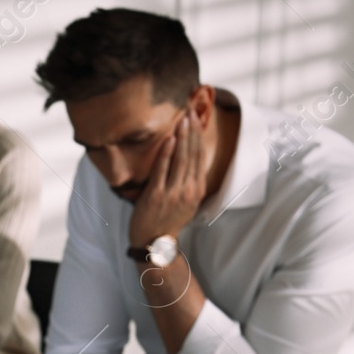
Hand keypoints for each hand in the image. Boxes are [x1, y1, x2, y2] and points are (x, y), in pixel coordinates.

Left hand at [129, 108, 208, 248]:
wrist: (153, 242)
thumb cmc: (167, 219)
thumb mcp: (185, 201)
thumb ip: (188, 182)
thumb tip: (189, 162)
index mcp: (197, 189)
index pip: (200, 157)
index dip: (198, 137)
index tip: (197, 119)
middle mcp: (189, 190)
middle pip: (193, 154)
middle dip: (192, 132)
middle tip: (191, 111)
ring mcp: (173, 193)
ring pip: (181, 160)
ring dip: (182, 137)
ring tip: (182, 120)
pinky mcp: (157, 196)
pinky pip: (163, 171)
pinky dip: (167, 154)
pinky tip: (169, 139)